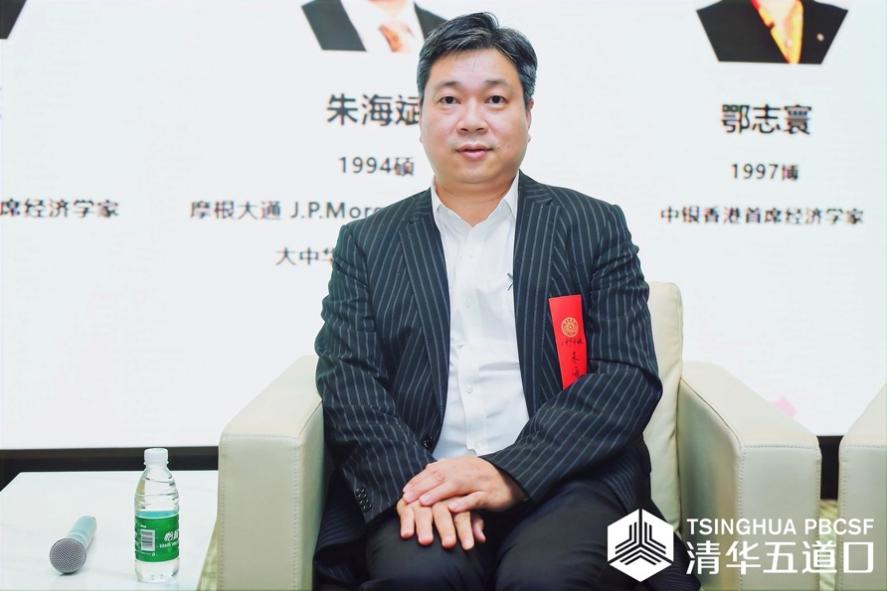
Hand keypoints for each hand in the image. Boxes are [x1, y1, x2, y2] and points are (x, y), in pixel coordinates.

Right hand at [396, 497, 485, 549]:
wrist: (437, 483)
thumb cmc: (454, 504)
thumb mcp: (468, 510)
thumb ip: (474, 523)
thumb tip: (481, 538)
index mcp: (456, 497)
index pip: (462, 514)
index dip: (465, 530)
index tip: (468, 546)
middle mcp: (438, 496)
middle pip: (443, 511)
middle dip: (446, 528)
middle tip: (449, 544)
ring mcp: (421, 497)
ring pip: (423, 510)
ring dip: (424, 526)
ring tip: (426, 542)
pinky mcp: (407, 500)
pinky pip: (405, 509)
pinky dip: (405, 521)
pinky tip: (407, 534)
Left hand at [401, 457, 524, 512]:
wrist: (514, 478)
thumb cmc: (486, 477)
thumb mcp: (465, 469)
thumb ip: (447, 469)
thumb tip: (427, 468)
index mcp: (459, 465)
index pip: (434, 470)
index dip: (418, 480)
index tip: (404, 491)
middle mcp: (466, 471)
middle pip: (441, 476)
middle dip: (422, 486)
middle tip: (407, 498)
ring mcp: (478, 482)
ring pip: (456, 485)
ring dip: (438, 493)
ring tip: (424, 502)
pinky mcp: (489, 495)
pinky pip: (475, 498)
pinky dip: (464, 503)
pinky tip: (453, 508)